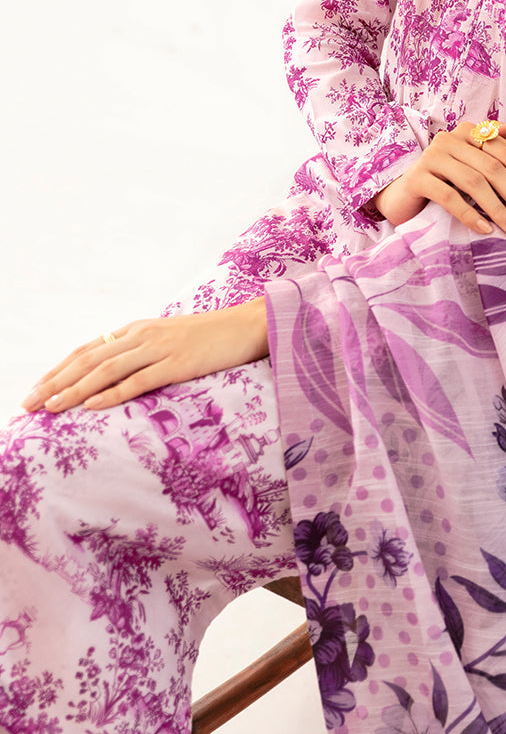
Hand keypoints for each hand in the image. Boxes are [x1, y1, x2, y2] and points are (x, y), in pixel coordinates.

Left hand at [21, 298, 268, 413]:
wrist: (248, 325)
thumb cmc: (211, 337)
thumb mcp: (169, 339)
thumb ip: (142, 352)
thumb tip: (115, 374)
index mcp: (137, 330)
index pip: (87, 350)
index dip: (58, 370)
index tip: (36, 389)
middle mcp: (142, 336)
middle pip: (88, 360)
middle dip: (55, 382)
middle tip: (30, 404)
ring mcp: (159, 349)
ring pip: (106, 371)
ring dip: (74, 390)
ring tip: (51, 408)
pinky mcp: (178, 363)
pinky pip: (138, 381)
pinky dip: (111, 393)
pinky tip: (92, 404)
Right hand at [374, 121, 505, 235]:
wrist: (402, 196)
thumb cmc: (444, 180)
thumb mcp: (471, 164)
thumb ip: (493, 146)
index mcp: (467, 131)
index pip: (504, 150)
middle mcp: (449, 139)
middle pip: (492, 167)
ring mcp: (431, 158)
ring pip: (474, 182)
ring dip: (498, 208)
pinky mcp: (417, 178)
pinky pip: (450, 197)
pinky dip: (470, 215)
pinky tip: (485, 229)